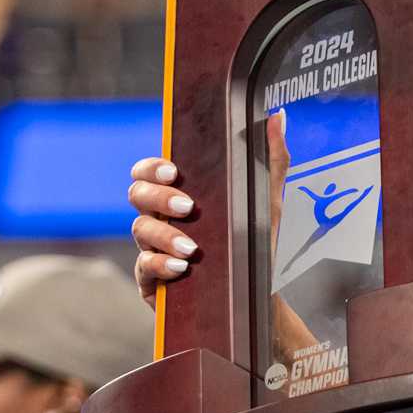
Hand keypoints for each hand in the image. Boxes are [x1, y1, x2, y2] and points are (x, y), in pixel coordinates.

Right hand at [129, 112, 287, 312]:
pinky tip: (181, 267)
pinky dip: (160, 264)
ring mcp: (153, 249)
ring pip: (140, 231)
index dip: (152, 167)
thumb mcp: (269, 203)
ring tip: (192, 248)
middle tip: (188, 206)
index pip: (148, 172)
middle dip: (158, 198)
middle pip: (137, 196)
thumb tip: (275, 116)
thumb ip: (273, 160)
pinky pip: (143, 268)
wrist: (260, 295)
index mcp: (179, 195)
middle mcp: (161, 219)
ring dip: (164, 236)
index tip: (174, 172)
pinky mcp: (153, 281)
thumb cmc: (258, 245)